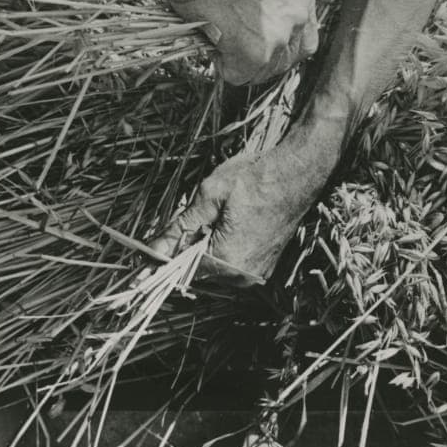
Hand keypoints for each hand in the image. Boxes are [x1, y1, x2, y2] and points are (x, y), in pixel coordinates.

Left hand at [147, 143, 328, 284]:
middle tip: (185, 222)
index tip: (145, 251)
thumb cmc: (258, 178)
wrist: (300, 171)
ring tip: (213, 218)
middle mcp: (242, 275)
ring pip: (214, 267)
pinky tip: (226, 224)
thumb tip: (153, 249)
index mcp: (227, 261)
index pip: (180, 269)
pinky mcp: (264, 265)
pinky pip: (232, 263)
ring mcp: (256, 272)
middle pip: (197, 270)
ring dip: (204, 248)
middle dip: (185, 249)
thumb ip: (180, 227)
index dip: (164, 255)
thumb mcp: (210, 195)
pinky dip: (222, 248)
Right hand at [189, 0, 319, 85]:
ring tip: (220, 32)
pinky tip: (213, 37)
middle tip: (232, 42)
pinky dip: (220, 64)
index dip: (277, 48)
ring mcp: (280, 36)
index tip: (256, 43)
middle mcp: (299, 17)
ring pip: (261, 72)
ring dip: (238, 62)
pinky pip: (238, 76)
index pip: (302, 41)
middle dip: (258, 60)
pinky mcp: (257, 53)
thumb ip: (271, 8)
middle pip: (284, 63)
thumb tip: (261, 31)